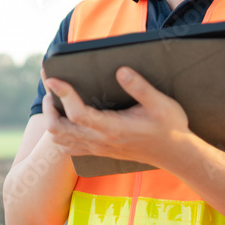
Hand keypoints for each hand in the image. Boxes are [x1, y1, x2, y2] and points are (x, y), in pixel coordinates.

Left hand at [41, 65, 194, 170]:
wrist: (175, 154)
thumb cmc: (169, 127)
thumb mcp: (161, 104)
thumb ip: (140, 87)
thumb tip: (121, 70)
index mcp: (112, 128)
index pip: (78, 113)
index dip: (62, 94)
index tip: (52, 78)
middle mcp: (100, 141)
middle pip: (59, 130)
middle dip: (50, 107)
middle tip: (52, 88)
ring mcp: (97, 148)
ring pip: (60, 141)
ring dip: (52, 120)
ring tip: (55, 101)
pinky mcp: (98, 151)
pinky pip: (68, 148)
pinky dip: (60, 134)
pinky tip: (66, 118)